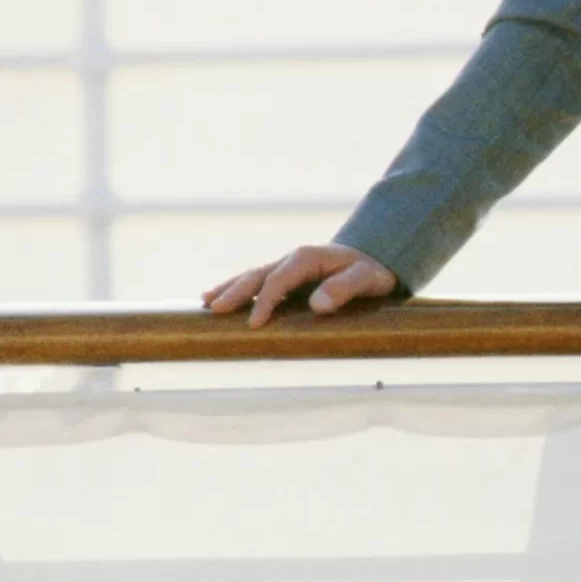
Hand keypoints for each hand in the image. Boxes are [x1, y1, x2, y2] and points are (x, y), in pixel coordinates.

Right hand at [204, 244, 398, 327]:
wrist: (374, 259)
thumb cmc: (371, 271)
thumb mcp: (367, 278)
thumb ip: (345, 288)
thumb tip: (318, 304)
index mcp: (307, 257)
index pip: (279, 280)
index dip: (266, 302)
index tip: (254, 324)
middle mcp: (291, 259)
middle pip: (258, 275)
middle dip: (236, 292)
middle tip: (215, 309)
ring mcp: (286, 267)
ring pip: (252, 277)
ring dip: (229, 289)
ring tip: (207, 303)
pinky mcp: (285, 277)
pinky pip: (257, 282)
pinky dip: (236, 289)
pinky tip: (217, 298)